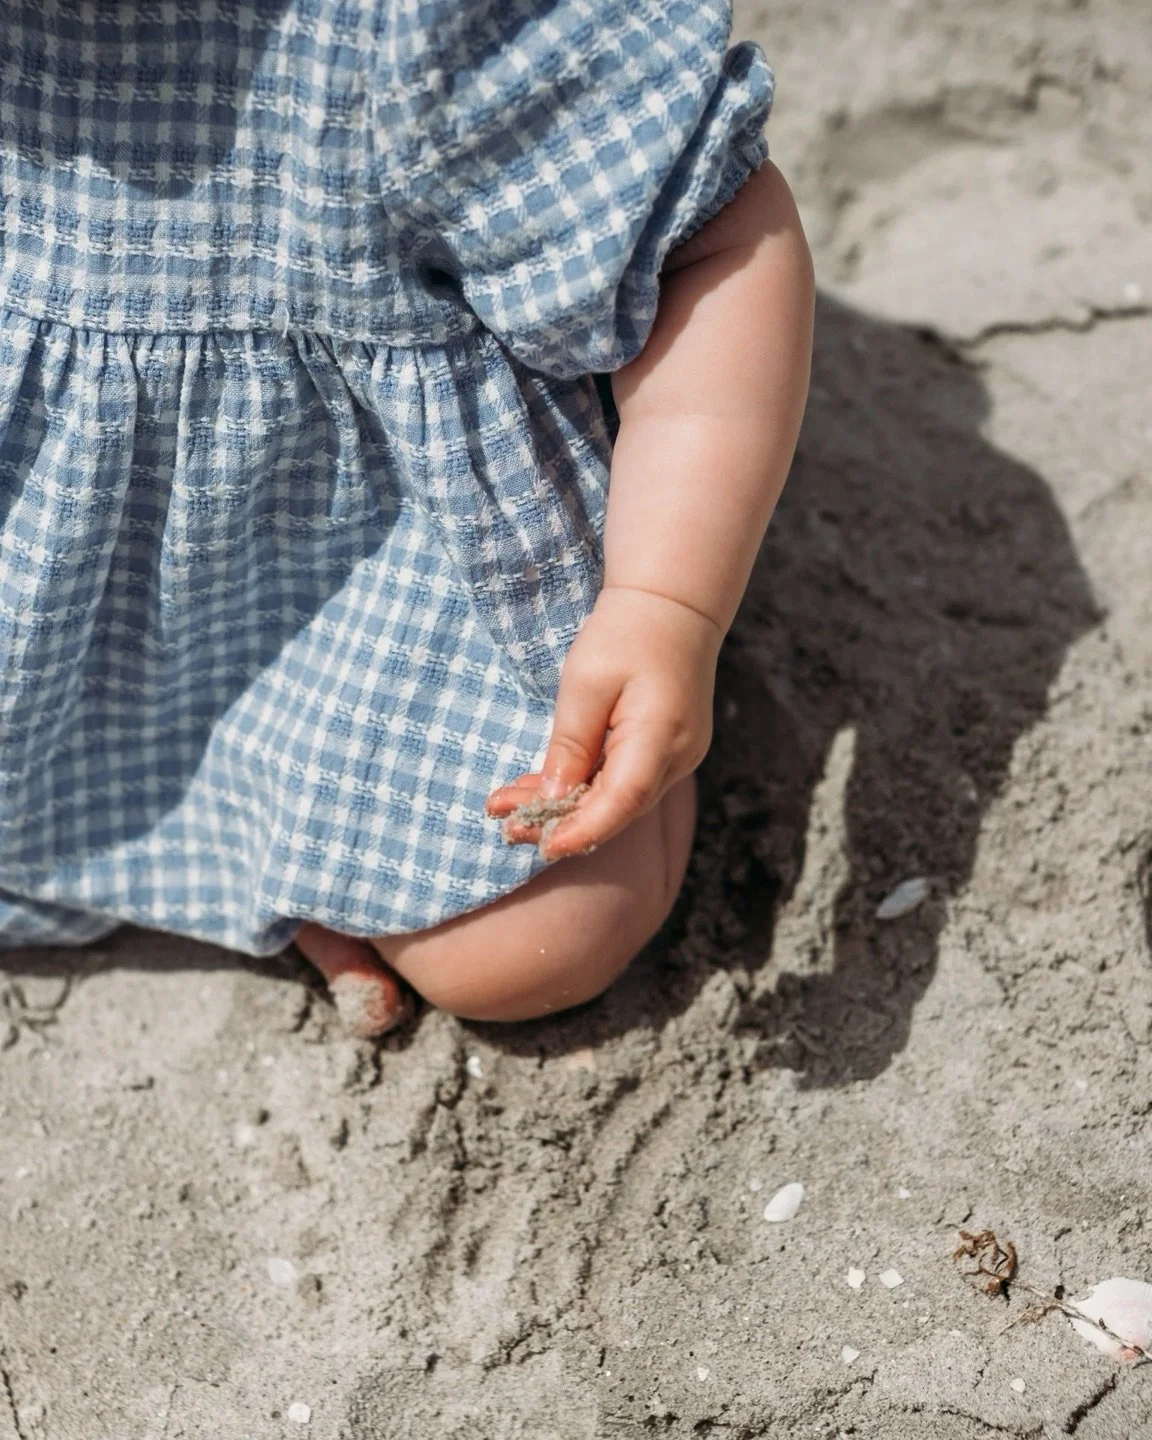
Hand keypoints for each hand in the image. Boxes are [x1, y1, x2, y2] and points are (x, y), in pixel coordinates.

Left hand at [485, 585, 718, 858]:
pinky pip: (624, 781)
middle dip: (562, 821)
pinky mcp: (666, 751)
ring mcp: (677, 756)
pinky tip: (544, 792)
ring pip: (619, 798)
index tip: (543, 846)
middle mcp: (677, 755)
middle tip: (507, 826)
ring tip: (510, 810)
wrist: (674, 605)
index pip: (622, 800)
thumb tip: (554, 796)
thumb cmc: (626, 632)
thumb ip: (570, 743)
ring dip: (568, 806)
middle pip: (617, 807)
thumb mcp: (584, 682)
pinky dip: (586, 788)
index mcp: (660, 734)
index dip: (582, 830)